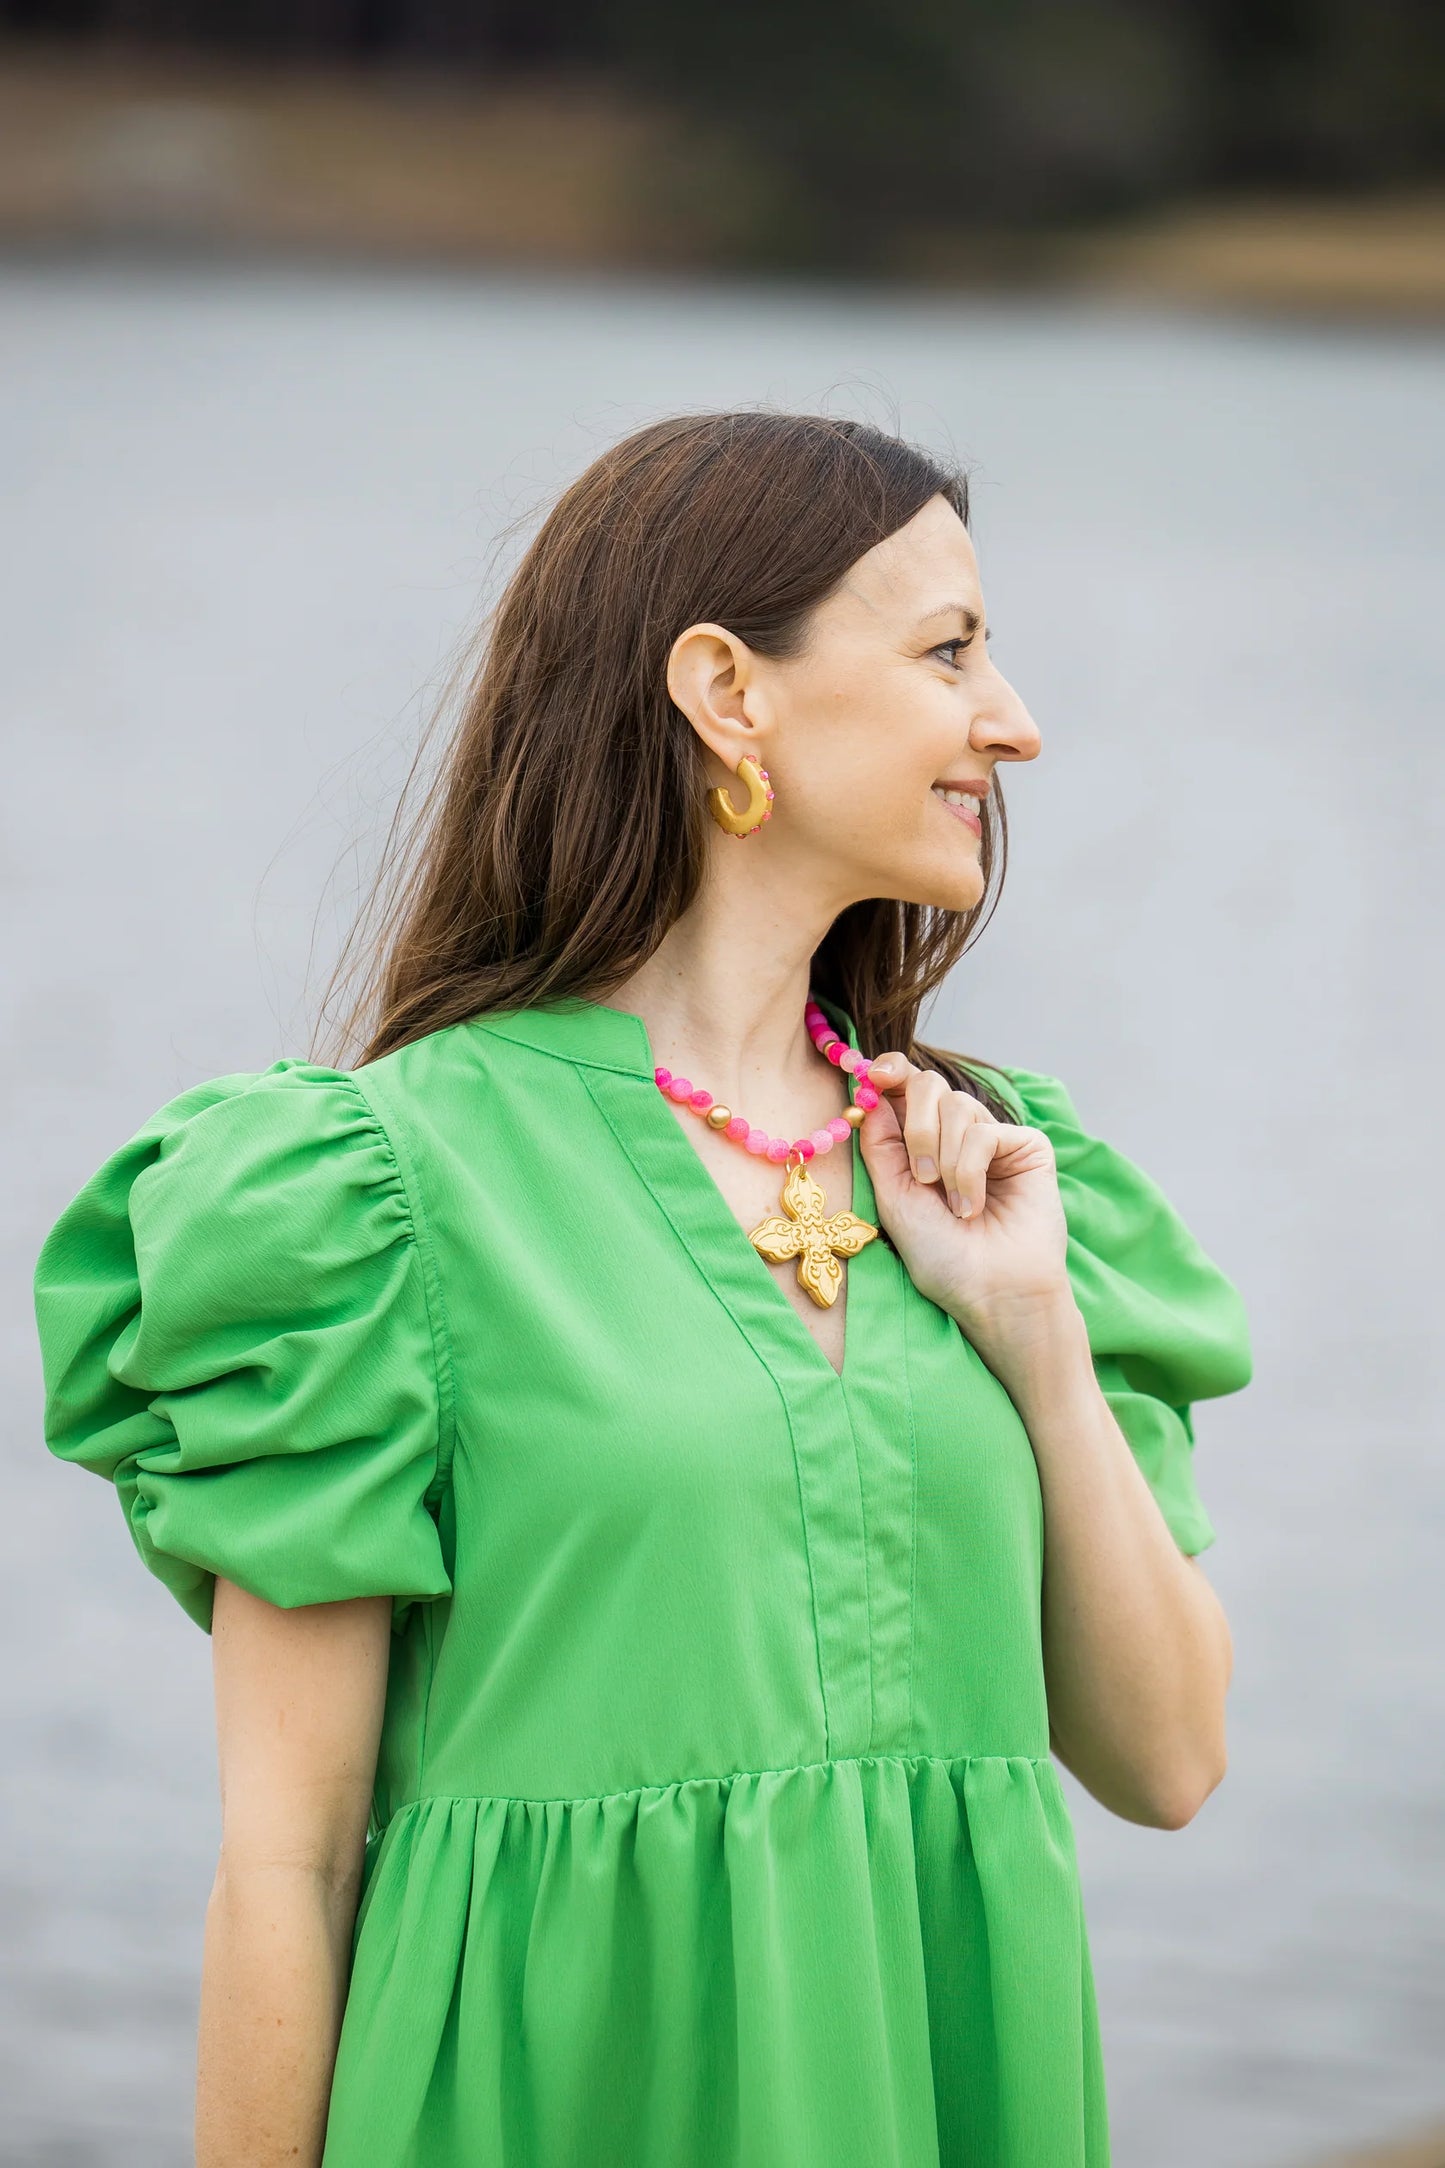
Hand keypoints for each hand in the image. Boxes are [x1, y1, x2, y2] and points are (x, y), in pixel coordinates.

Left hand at [857, 1050, 1075, 1341]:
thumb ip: (880, 1145)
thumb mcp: (894, 1198)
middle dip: (916, 1126)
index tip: (873, 1075)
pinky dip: (970, 1171)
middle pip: (928, 1085)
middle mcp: (957, 1137)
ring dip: (945, 1158)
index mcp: (921, 1145)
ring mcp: (993, 1139)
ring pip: (956, 1104)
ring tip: (952, 1205)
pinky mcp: (1027, 1145)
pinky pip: (984, 1131)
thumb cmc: (941, 1257)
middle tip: (922, 1177)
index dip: (891, 1071)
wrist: (990, 1292)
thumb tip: (868, 1095)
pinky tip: (973, 1206)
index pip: (905, 1088)